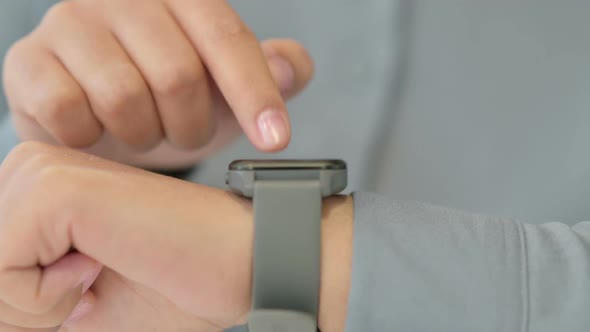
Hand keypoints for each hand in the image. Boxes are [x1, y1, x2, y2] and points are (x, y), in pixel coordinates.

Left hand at [0, 142, 351, 330]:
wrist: (244, 260)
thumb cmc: (176, 284)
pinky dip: (43, 296)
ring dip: (35, 303)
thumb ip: (20, 298)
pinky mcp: (57, 187)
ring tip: (101, 271)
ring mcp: (44, 170)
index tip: (90, 283)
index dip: (27, 303)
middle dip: (26, 304)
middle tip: (96, 280)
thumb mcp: (72, 303)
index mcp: (39, 189)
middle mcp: (34, 166)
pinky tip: (101, 263)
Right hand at [3, 0, 313, 167]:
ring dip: (145, 136)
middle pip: (177, 74)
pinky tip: (99, 135)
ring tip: (145, 134)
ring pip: (123, 97)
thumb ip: (268, 70)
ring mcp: (70, 24)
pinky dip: (93, 139)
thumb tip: (290, 68)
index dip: (256, 94)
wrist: (100, 117)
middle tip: (186, 134)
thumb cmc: (170, 99)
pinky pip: (67, 111)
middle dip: (192, 125)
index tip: (276, 142)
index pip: (226, 39)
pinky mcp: (28, 61)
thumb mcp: (228, 88)